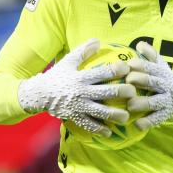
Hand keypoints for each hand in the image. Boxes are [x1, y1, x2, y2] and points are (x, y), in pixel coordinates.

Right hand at [18, 38, 134, 136]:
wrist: (38, 94)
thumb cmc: (57, 75)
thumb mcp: (68, 61)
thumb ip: (83, 51)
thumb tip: (98, 40)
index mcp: (81, 77)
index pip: (102, 72)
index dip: (116, 70)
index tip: (128, 68)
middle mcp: (81, 92)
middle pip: (105, 92)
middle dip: (121, 92)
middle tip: (134, 92)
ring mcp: (78, 106)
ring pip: (100, 111)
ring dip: (114, 115)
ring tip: (126, 117)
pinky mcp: (74, 117)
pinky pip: (88, 125)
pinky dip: (99, 129)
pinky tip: (109, 132)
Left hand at [126, 42, 172, 134]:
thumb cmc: (169, 83)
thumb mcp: (163, 68)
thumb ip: (152, 56)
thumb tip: (139, 43)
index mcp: (162, 73)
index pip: (152, 66)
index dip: (141, 64)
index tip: (129, 64)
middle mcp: (166, 85)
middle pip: (153, 81)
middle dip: (141, 79)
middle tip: (128, 80)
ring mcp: (167, 101)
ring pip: (154, 101)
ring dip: (142, 103)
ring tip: (130, 105)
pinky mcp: (167, 114)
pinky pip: (157, 119)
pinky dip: (148, 122)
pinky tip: (138, 124)